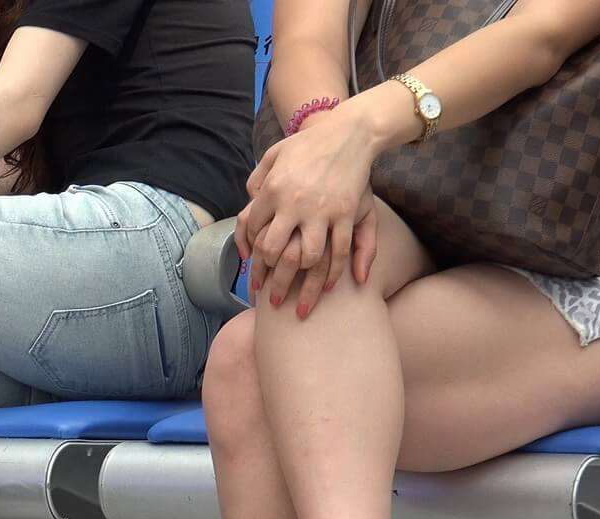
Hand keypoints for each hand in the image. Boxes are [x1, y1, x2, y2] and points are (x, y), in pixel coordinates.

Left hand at [236, 103, 379, 316]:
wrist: (350, 132)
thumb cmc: (308, 144)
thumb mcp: (274, 155)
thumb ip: (258, 179)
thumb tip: (250, 201)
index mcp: (272, 190)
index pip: (253, 231)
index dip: (252, 254)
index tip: (254, 272)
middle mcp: (294, 204)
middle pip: (275, 252)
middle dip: (271, 279)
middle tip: (270, 299)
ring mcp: (322, 211)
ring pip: (307, 257)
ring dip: (302, 283)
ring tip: (299, 304)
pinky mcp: (347, 213)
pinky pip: (339, 251)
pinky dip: (332, 273)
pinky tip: (327, 288)